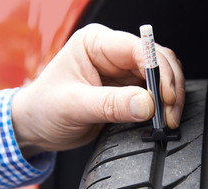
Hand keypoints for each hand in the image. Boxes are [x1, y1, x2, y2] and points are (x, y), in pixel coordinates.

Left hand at [11, 24, 184, 156]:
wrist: (37, 126)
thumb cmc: (44, 108)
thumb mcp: (73, 106)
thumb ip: (110, 104)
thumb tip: (146, 104)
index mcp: (95, 43)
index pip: (138, 48)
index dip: (158, 71)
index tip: (165, 97)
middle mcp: (112, 53)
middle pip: (157, 60)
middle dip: (169, 86)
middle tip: (169, 113)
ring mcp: (122, 71)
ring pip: (161, 76)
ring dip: (170, 97)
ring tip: (168, 118)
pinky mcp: (127, 89)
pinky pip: (154, 92)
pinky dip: (162, 105)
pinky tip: (161, 118)